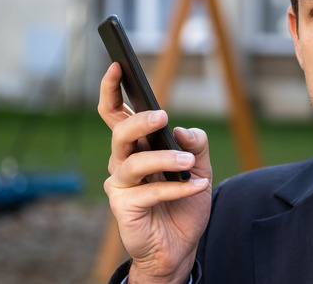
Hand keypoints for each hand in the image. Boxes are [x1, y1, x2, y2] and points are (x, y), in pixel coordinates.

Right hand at [98, 62, 211, 283]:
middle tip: (162, 116)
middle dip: (139, 121)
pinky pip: (149, 192)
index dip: (113, 89)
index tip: (119, 65)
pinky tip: (196, 186)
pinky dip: (177, 188)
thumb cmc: (184, 203)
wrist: (179, 246)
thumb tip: (183, 131)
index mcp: (138, 146)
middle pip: (119, 132)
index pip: (117, 112)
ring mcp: (121, 184)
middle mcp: (124, 162)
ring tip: (188, 163)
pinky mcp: (124, 206)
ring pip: (133, 162)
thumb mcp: (200, 169)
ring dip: (164, 158)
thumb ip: (195, 146)